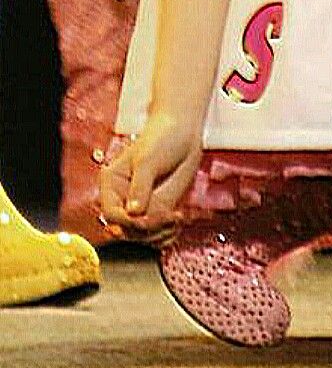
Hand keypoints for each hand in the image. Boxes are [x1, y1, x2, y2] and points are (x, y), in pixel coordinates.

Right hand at [99, 110, 202, 242]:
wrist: (184, 131)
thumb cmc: (162, 137)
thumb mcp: (148, 159)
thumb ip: (140, 186)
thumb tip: (133, 213)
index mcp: (112, 184)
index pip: (111, 214)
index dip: (128, 222)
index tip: (147, 219)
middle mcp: (123, 199)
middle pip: (127, 230)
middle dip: (148, 230)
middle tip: (169, 218)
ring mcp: (141, 207)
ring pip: (143, 236)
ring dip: (160, 234)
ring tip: (176, 219)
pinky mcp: (157, 210)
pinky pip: (157, 233)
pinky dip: (168, 234)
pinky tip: (178, 223)